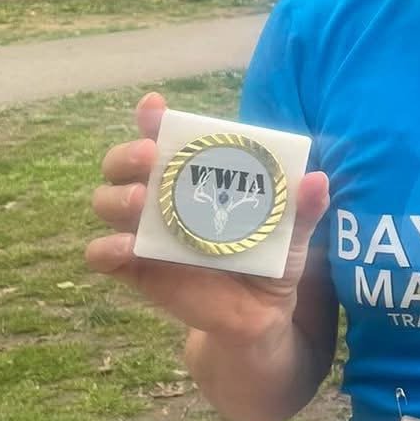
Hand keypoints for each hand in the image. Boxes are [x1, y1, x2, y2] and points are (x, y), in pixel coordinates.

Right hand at [85, 92, 328, 345]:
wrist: (260, 313)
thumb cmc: (271, 257)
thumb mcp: (293, 232)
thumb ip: (302, 207)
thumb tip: (317, 180)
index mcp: (195, 174)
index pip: (163, 135)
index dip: (152, 117)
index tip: (154, 107)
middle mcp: (161, 195)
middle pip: (122, 163)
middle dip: (127, 153)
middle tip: (151, 157)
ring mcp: (144, 231)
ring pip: (106, 202)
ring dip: (117, 196)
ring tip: (143, 201)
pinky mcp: (136, 269)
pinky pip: (102, 255)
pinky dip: (106, 248)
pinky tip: (126, 247)